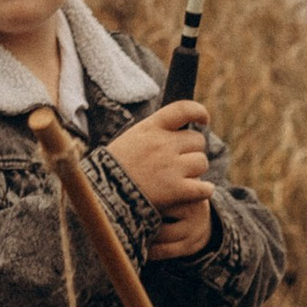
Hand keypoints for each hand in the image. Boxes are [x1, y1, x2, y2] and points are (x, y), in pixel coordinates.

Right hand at [112, 102, 214, 247]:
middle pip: (197, 140)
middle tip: (181, 162)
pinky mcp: (177, 190)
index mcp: (150, 128)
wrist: (102, 197)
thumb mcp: (130, 140)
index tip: (203, 120)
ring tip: (181, 178)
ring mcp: (171, 167)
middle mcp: (163, 144)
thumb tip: (181, 130)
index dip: (199, 112)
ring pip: (202, 162)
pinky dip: (204, 190)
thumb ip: (154, 133)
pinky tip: (197, 191)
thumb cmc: (113, 169)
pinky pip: (204, 187)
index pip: (183, 109)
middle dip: (192, 150)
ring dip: (196, 171)